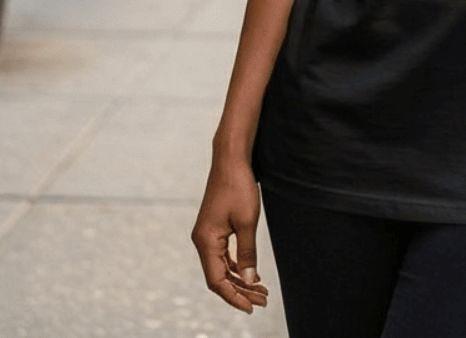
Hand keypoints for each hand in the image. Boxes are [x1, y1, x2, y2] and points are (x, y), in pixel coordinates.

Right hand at [191, 156, 269, 313]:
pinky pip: (223, 255)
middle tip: (263, 300)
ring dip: (240, 279)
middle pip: (219, 277)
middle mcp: (202, 241)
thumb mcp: (248, 221)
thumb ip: (247, 252)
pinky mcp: (213, 229)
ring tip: (261, 290)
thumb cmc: (239, 186)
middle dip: (240, 290)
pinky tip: (251, 273)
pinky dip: (236, 266)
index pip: (216, 281)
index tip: (251, 307)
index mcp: (205, 241)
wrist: (231, 159)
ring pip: (221, 267)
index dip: (234, 297)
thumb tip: (250, 279)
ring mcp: (207, 235)